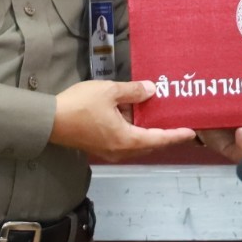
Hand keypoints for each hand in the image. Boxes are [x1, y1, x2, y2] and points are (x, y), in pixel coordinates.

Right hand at [52, 80, 193, 163]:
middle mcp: (121, 150)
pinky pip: (124, 141)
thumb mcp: (109, 92)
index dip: (176, 135)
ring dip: (146, 131)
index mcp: (127, 139)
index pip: (159, 139)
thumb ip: (133, 91)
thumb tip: (152, 90)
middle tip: (177, 122)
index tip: (191, 132)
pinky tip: (131, 115)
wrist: (50, 121)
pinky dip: (132, 131)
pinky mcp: (99, 147)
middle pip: (149, 144)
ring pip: (136, 144)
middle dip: (163, 134)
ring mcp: (109, 151)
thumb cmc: (80, 106)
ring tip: (155, 115)